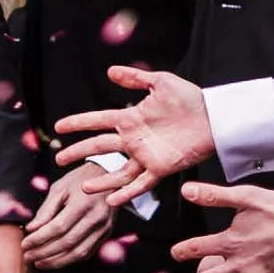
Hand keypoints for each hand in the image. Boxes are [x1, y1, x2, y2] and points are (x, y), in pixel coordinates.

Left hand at [20, 164, 116, 269]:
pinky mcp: (107, 235)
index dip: (39, 239)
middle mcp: (96, 218)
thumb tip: (31, 229)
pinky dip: (70, 259)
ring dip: (56, 261)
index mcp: (83, 204)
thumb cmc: (79, 180)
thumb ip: (45, 210)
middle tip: (28, 256)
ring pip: (78, 253)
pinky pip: (87, 252)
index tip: (24, 244)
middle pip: (67, 243)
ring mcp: (104, 228)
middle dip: (44, 253)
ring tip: (39, 262)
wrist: (107, 176)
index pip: (58, 228)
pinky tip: (55, 260)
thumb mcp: (59, 188)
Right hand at [54, 68, 217, 207]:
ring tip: (84, 187)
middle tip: (60, 158)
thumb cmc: (190, 99)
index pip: (98, 121)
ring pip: (117, 171)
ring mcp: (146, 156)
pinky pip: (140, 184)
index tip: (58, 126)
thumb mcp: (160, 82)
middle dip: (78, 152)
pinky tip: (112, 200)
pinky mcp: (161, 169)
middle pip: (100, 146)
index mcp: (131, 118)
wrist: (215, 118)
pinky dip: (126, 193)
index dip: (78, 123)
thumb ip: (135, 78)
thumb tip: (110, 71)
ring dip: (101, 180)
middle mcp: (134, 139)